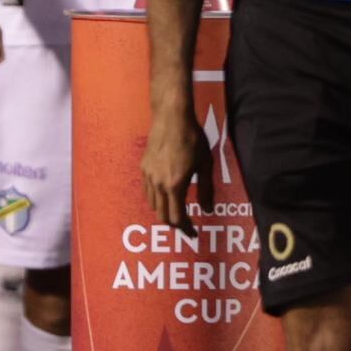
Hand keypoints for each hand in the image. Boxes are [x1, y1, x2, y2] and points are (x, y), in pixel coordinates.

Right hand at [140, 100, 201, 233]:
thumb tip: (207, 210)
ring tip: (177, 211)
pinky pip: (148, 192)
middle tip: (187, 226)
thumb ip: (206, 189)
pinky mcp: (143, 168)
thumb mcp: (205, 165)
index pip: (177, 217)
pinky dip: (157, 200)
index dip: (186, 229)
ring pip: (153, 205)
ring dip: (165, 212)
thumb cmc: (193, 139)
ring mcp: (148, 176)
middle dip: (175, 225)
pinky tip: (166, 195)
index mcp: (175, 185)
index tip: (194, 233)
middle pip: (162, 216)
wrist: (171, 117)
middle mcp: (159, 184)